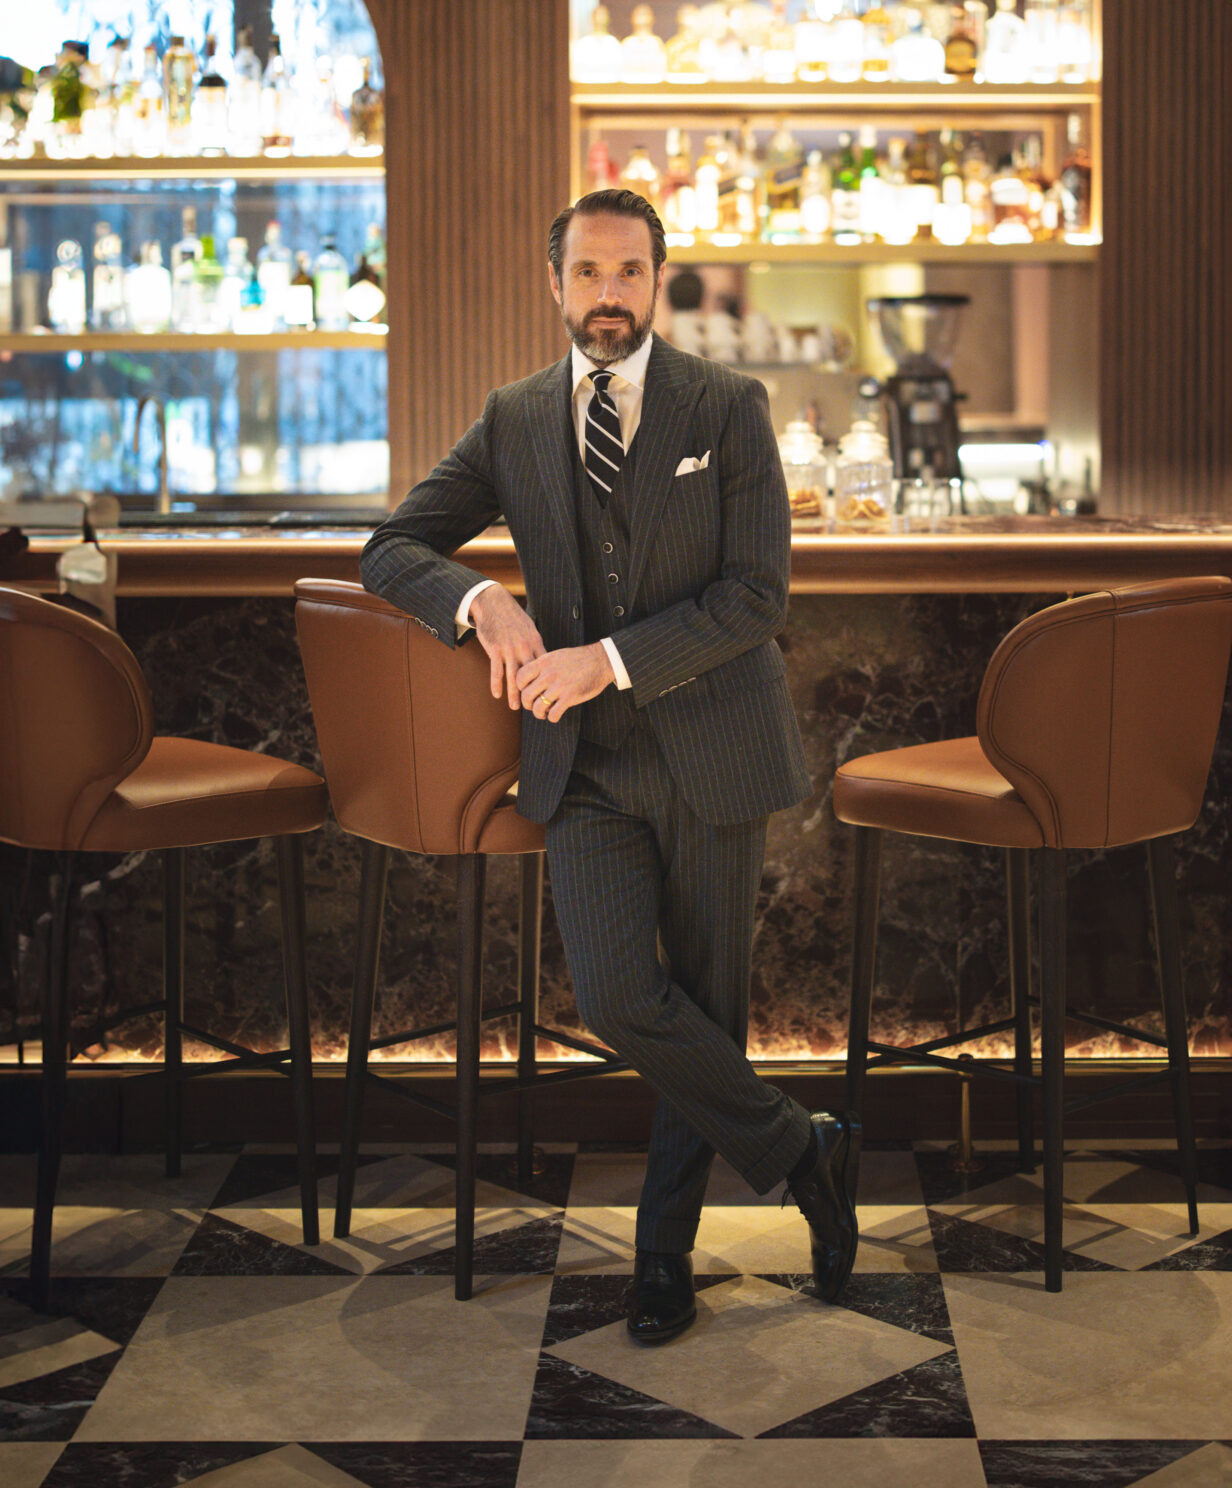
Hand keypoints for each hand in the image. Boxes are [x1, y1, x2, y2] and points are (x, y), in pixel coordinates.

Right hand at [470, 584, 545, 707]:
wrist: (494, 604)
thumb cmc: (513, 618)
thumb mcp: (529, 629)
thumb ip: (535, 645)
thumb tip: (544, 660)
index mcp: (535, 642)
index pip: (544, 667)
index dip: (547, 683)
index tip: (549, 695)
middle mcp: (524, 647)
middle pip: (531, 676)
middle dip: (533, 693)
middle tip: (535, 708)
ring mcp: (509, 649)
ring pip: (513, 676)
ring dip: (514, 694)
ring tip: (515, 707)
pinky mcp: (495, 649)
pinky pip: (496, 670)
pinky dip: (496, 683)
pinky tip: (496, 694)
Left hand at [516, 644, 615, 723]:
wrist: (601, 660)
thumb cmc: (578, 659)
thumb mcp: (556, 656)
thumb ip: (542, 666)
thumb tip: (528, 679)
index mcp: (543, 662)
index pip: (519, 677)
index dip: (520, 687)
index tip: (527, 691)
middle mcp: (548, 674)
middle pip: (526, 695)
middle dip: (528, 704)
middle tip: (533, 705)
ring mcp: (559, 686)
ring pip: (537, 707)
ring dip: (539, 714)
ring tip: (544, 713)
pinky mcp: (570, 697)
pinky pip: (553, 714)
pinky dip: (552, 718)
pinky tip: (556, 715)